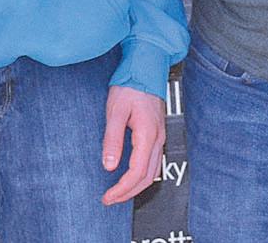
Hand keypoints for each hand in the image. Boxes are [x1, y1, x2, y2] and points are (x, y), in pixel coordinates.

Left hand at [100, 85, 166, 204]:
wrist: (146, 68)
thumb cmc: (131, 86)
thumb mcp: (115, 111)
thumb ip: (112, 139)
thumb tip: (109, 165)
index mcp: (148, 135)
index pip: (137, 172)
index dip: (122, 189)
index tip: (108, 196)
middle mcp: (158, 139)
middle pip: (147, 177)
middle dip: (128, 193)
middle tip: (110, 199)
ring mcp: (160, 137)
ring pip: (153, 172)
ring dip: (136, 186)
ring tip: (118, 192)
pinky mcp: (157, 134)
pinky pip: (153, 162)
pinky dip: (142, 176)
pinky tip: (130, 176)